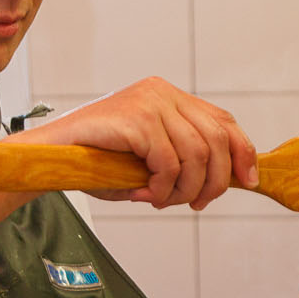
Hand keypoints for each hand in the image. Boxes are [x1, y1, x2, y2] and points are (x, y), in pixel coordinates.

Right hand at [18, 76, 258, 209]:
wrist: (51, 155)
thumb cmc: (97, 161)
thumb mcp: (151, 160)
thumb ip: (185, 162)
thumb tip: (226, 181)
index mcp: (169, 98)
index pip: (222, 121)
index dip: (242, 151)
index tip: (248, 180)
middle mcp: (163, 93)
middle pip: (217, 139)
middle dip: (215, 180)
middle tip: (196, 203)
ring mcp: (150, 103)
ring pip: (197, 154)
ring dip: (185, 189)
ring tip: (165, 201)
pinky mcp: (136, 119)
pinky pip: (169, 162)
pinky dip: (164, 186)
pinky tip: (149, 194)